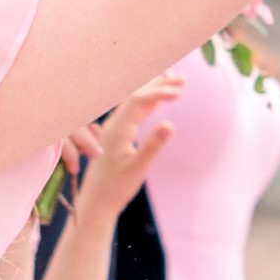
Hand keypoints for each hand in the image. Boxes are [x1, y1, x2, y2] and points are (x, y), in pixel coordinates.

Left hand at [71, 75, 182, 219]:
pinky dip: (148, 104)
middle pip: (136, 96)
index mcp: (117, 130)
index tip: (180, 92)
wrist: (97, 202)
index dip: (159, 93)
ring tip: (175, 83)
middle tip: (182, 78)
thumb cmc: (116, 188)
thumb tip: (170, 124)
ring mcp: (114, 130)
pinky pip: (133, 113)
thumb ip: (153, 145)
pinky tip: (158, 104)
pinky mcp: (116, 137)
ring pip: (135, 103)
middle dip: (158, 85)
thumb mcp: (138, 168)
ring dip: (154, 92)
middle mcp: (113, 126)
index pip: (138, 101)